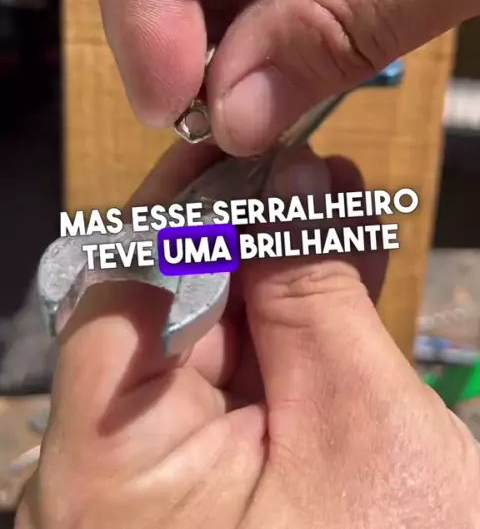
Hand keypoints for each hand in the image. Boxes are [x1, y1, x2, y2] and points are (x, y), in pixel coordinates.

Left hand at [17, 142, 478, 527]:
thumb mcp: (361, 433)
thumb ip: (313, 294)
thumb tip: (294, 178)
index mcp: (108, 479)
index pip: (119, 294)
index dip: (181, 208)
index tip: (238, 147)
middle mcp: (117, 477)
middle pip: (169, 306)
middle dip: (246, 227)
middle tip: (307, 162)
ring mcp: (171, 479)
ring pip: (221, 332)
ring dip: (283, 262)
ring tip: (337, 193)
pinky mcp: (223, 478)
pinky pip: (251, 375)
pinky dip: (297, 318)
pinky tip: (340, 255)